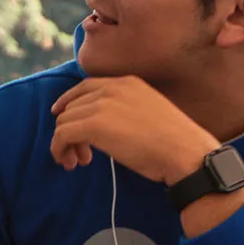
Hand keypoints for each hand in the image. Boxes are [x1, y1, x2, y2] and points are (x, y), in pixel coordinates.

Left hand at [50, 76, 219, 183]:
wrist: (185, 153)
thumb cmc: (174, 143)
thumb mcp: (149, 113)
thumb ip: (125, 110)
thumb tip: (103, 126)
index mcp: (128, 82)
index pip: (86, 87)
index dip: (69, 101)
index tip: (60, 115)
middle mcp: (112, 88)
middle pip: (73, 106)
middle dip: (71, 129)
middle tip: (81, 154)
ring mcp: (102, 105)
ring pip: (64, 121)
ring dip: (66, 143)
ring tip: (78, 162)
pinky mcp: (93, 125)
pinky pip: (62, 134)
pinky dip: (58, 149)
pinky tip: (70, 162)